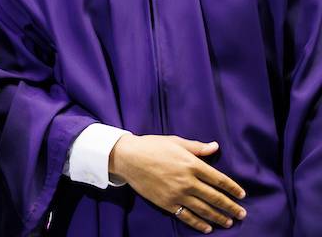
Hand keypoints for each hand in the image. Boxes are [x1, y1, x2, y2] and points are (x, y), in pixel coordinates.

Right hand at [109, 134, 246, 232]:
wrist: (128, 158)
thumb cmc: (152, 146)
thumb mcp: (176, 142)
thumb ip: (197, 147)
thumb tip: (215, 147)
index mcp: (192, 164)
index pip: (219, 179)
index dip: (233, 188)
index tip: (242, 195)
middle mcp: (188, 181)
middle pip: (215, 197)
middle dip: (231, 207)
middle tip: (242, 214)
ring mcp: (178, 194)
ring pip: (204, 209)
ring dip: (219, 217)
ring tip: (229, 222)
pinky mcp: (167, 203)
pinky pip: (187, 216)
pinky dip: (199, 224)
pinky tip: (208, 228)